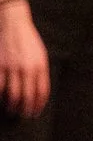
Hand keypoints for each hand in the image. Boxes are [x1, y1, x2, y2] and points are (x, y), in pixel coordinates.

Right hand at [0, 3, 48, 117]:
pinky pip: (0, 87)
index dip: (38, 105)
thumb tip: (38, 90)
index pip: (42, 92)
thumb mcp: (41, 55)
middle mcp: (27, 69)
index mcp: (40, 67)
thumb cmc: (28, 41)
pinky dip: (0, 96)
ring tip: (12, 111)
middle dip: (25, 110)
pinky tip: (1, 100)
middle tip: (24, 116)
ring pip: (12, 95)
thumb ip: (40, 72)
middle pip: (27, 97)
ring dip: (12, 106)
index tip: (35, 112)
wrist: (13, 24)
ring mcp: (11, 68)